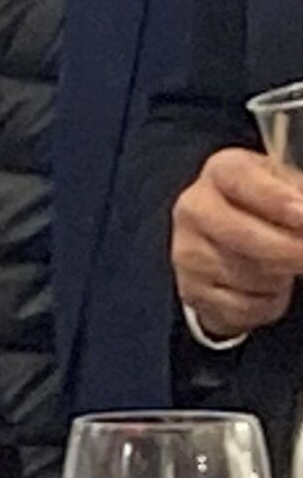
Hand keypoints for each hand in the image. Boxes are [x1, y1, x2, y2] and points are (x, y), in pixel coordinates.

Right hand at [172, 148, 302, 340]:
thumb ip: (301, 196)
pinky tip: (267, 288)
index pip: (240, 179)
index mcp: (222, 171)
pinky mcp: (190, 289)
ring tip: (283, 267)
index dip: (274, 198)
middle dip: (287, 249)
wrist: (230, 243)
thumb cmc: (269, 208)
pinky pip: (240, 306)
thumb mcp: (288, 188)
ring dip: (278, 278)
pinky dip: (266, 303)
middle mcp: (194, 207)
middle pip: (241, 234)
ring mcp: (187, 251)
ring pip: (245, 274)